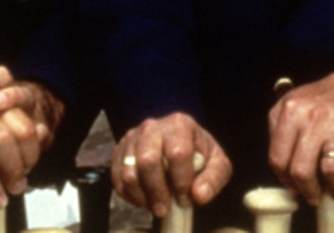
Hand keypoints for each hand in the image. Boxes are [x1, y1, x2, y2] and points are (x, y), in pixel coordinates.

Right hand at [111, 112, 232, 218]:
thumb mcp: (217, 163)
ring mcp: (133, 138)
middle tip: (165, 209)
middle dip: (157, 191)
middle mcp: (153, 127)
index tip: (185, 199)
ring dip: (142, 196)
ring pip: (129, 172)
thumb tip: (199, 195)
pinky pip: (117, 178)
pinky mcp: (120, 151)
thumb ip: (214, 178)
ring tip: (155, 206)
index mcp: (180, 124)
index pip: (178, 153)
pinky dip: (128, 195)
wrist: (179, 145)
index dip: (181, 181)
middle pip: (148, 161)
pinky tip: (143, 200)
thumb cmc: (198, 155)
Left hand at [268, 65, 333, 207]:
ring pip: (331, 172)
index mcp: (290, 110)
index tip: (295, 189)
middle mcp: (311, 114)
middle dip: (309, 192)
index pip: (277, 158)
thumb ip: (284, 134)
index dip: (286, 181)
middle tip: (315, 198)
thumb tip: (287, 177)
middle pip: (301, 170)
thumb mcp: (296, 106)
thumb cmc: (328, 99)